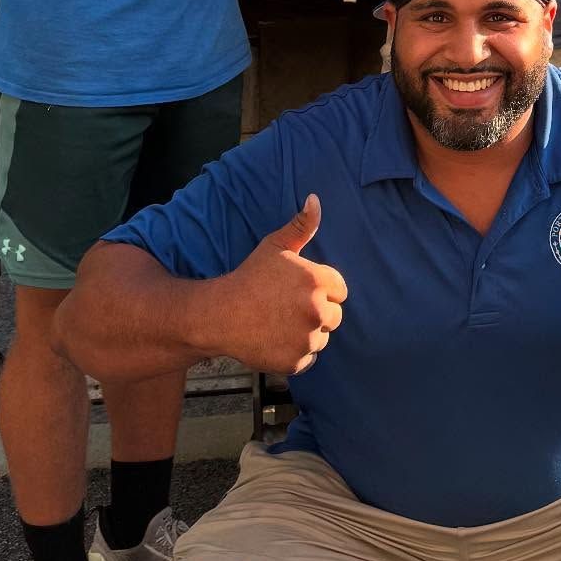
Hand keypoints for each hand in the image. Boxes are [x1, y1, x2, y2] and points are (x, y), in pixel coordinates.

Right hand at [220, 194, 347, 374]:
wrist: (220, 314)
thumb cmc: (250, 276)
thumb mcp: (275, 246)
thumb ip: (301, 225)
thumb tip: (315, 199)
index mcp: (318, 281)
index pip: (340, 290)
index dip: (321, 289)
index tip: (298, 290)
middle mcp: (317, 310)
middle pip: (335, 315)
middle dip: (316, 312)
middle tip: (288, 308)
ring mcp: (307, 339)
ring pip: (322, 337)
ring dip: (307, 333)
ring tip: (280, 322)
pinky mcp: (296, 362)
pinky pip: (309, 357)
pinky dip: (296, 352)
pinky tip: (276, 339)